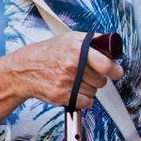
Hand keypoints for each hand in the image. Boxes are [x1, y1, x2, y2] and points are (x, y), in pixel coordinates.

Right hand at [8, 31, 124, 109]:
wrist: (23, 69)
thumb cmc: (47, 53)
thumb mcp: (69, 38)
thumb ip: (91, 41)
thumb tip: (110, 46)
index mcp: (76, 50)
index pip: (106, 64)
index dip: (115, 70)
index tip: (116, 72)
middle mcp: (72, 66)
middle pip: (101, 81)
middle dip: (97, 78)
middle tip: (86, 74)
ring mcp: (66, 82)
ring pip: (94, 92)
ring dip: (88, 89)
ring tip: (76, 81)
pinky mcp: (61, 96)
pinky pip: (85, 102)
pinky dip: (82, 99)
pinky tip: (73, 90)